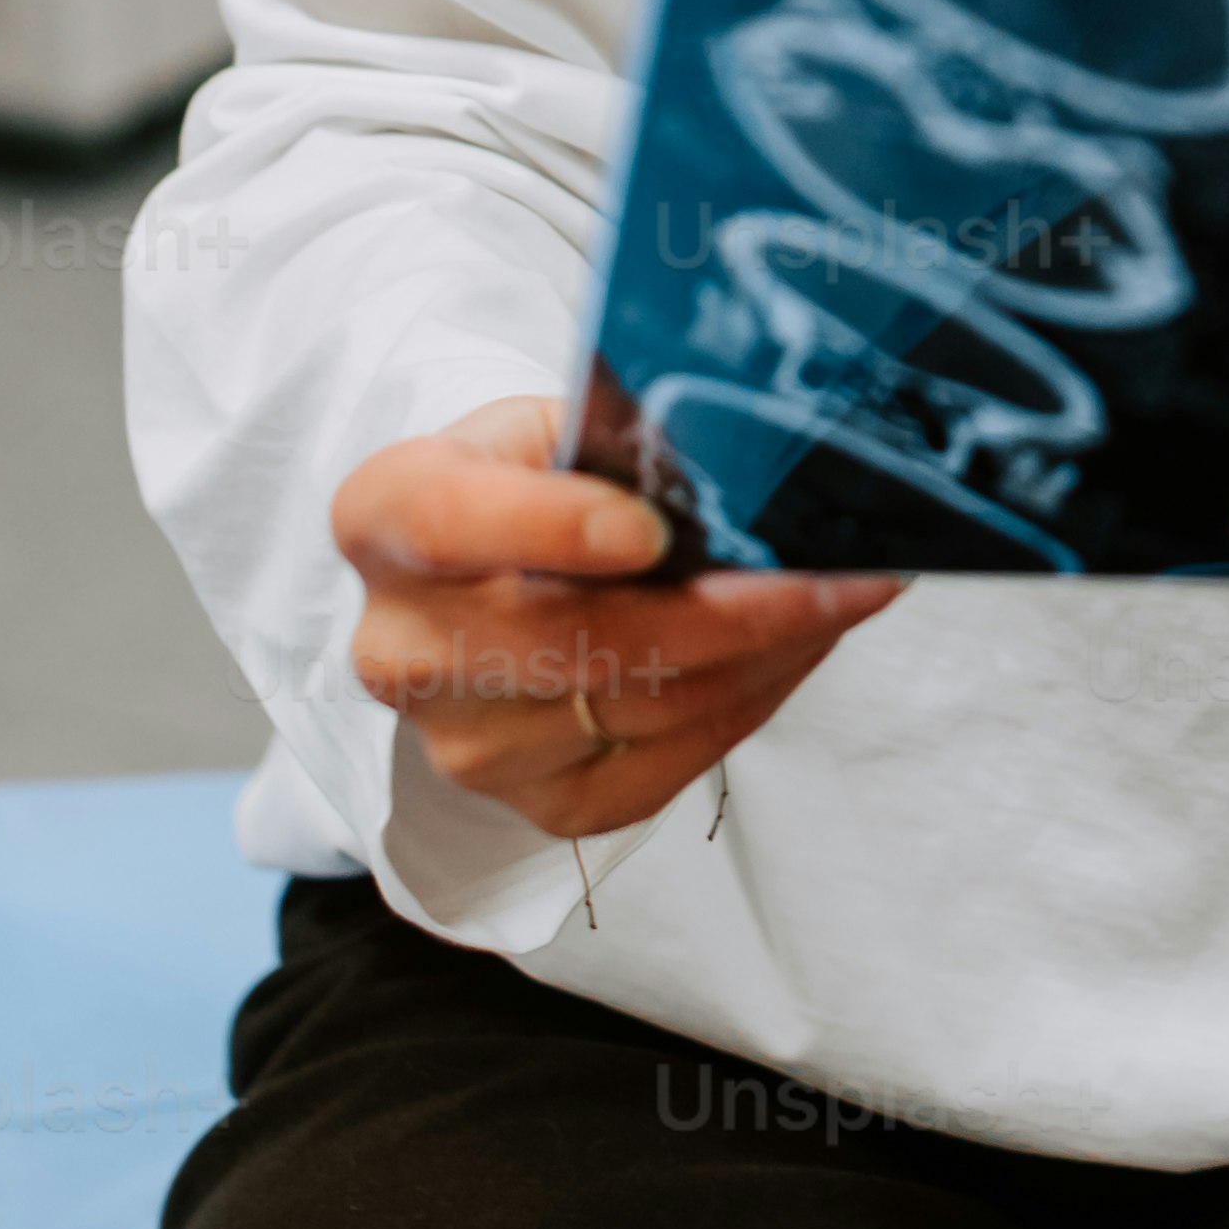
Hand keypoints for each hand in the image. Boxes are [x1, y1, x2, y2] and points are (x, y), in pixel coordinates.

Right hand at [330, 395, 904, 840]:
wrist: (482, 583)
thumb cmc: (529, 480)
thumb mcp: (546, 424)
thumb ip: (616, 435)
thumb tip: (742, 456)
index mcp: (384, 519)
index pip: (454, 526)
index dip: (552, 530)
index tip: (651, 529)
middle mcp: (404, 648)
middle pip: (575, 639)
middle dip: (730, 606)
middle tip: (838, 571)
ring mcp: (468, 744)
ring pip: (645, 704)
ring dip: (767, 651)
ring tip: (844, 596)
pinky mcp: (543, 805)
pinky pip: (674, 759)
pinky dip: (755, 699)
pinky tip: (801, 647)